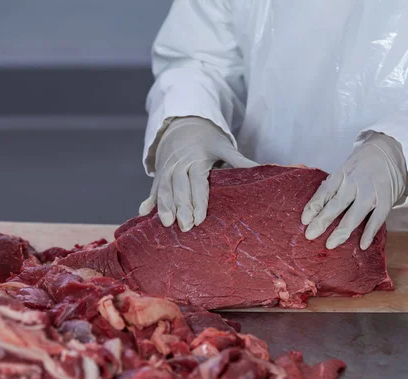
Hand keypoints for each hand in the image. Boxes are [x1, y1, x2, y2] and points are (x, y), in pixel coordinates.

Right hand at [139, 117, 257, 230]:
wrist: (184, 122)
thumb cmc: (208, 140)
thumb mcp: (224, 146)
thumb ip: (240, 161)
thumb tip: (264, 170)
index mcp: (197, 158)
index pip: (197, 182)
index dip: (198, 200)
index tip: (200, 218)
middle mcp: (179, 164)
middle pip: (179, 188)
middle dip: (181, 207)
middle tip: (185, 227)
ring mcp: (167, 168)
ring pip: (163, 188)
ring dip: (164, 206)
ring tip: (166, 224)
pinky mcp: (159, 173)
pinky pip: (153, 187)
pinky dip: (148, 200)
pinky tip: (142, 213)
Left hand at [301, 133, 407, 249]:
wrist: (389, 151)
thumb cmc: (360, 165)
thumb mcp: (344, 170)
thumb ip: (332, 188)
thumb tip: (315, 208)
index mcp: (341, 174)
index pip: (325, 192)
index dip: (314, 206)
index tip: (304, 220)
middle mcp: (355, 183)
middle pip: (336, 204)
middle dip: (322, 221)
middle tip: (310, 235)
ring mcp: (371, 192)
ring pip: (355, 214)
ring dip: (342, 231)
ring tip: (330, 244)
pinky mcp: (386, 200)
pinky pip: (377, 219)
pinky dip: (369, 232)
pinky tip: (362, 245)